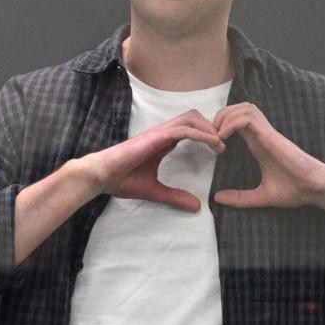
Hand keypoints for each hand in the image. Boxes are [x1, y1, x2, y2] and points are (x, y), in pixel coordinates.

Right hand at [82, 110, 224, 211]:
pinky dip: (200, 134)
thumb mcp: (155, 191)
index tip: (219, 148)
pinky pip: (183, 130)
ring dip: (209, 128)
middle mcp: (162, 133)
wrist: (101, 176)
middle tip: (223, 143)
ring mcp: (158, 133)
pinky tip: (212, 144)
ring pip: (190, 119)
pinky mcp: (155, 137)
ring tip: (220, 143)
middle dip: (211, 126)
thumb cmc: (122, 180)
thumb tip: (197, 207)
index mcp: (162, 141)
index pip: (189, 127)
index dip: (206, 133)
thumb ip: (175, 197)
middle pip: (193, 117)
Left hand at [213, 103, 324, 208]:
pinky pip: (248, 119)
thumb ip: (240, 198)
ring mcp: (267, 133)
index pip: (238, 122)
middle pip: (239, 108)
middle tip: (211, 134)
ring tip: (216, 134)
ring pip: (244, 108)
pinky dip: (232, 123)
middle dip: (221, 116)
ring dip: (226, 116)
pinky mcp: (271, 136)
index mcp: (259, 144)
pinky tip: (224, 138)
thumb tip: (218, 198)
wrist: (314, 189)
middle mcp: (262, 135)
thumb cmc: (294, 190)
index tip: (212, 143)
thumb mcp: (260, 196)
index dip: (221, 126)